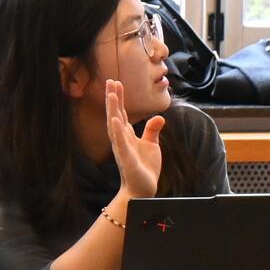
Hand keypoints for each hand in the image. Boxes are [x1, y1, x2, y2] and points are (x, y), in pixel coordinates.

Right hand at [106, 79, 164, 199]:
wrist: (142, 189)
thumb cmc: (144, 167)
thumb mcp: (152, 145)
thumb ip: (153, 131)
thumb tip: (159, 117)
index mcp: (127, 135)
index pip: (122, 113)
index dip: (119, 98)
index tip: (116, 82)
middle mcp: (122, 139)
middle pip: (116, 114)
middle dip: (113, 98)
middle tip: (110, 80)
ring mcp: (122, 148)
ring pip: (115, 125)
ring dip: (113, 109)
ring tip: (111, 94)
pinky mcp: (127, 158)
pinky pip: (120, 143)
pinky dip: (117, 131)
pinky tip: (115, 120)